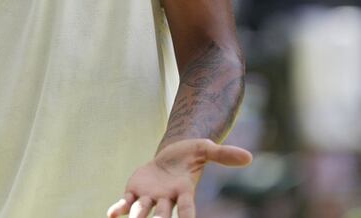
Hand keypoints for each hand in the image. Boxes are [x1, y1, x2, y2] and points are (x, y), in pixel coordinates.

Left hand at [106, 139, 251, 217]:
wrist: (171, 155)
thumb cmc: (191, 154)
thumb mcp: (206, 148)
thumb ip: (224, 154)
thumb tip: (249, 157)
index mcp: (184, 191)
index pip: (187, 208)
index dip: (188, 217)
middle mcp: (167, 199)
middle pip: (163, 214)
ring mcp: (150, 197)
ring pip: (143, 211)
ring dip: (137, 217)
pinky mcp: (135, 191)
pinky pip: (125, 203)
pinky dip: (118, 209)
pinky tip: (111, 214)